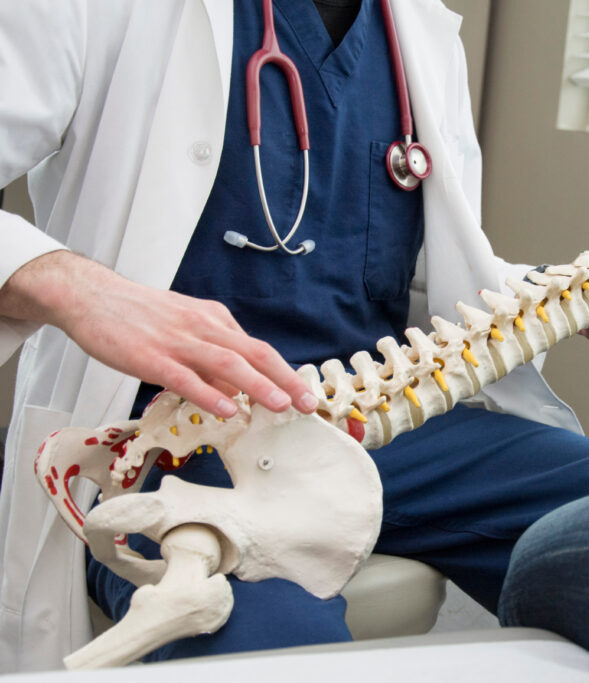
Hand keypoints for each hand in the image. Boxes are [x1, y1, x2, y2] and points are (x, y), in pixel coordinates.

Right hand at [0, 251, 317, 418]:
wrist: (90, 296)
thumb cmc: (139, 316)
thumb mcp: (186, 329)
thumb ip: (212, 360)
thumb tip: (237, 392)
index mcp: (215, 321)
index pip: (259, 349)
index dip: (286, 372)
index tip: (305, 393)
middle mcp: (204, 328)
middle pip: (255, 353)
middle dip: (285, 380)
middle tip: (308, 403)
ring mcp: (178, 341)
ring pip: (227, 364)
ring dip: (257, 385)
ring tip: (279, 406)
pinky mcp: (150, 356)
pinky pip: (184, 377)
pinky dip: (208, 393)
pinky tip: (225, 409)